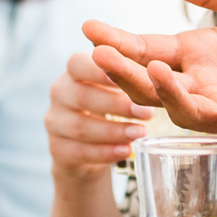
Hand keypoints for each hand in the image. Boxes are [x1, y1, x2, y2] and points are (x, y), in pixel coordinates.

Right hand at [47, 51, 152, 177]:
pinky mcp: (58, 150)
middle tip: (147, 112)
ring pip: (80, 127)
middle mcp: (60, 94)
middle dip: (115, 104)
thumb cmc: (110, 107)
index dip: (99, 69)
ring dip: (113, 131)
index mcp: (73, 72)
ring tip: (140, 132)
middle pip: (80, 96)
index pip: (77, 64)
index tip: (125, 75)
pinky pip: (79, 152)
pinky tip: (126, 150)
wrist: (87, 148)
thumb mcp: (117, 88)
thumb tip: (161, 67)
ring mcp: (55, 123)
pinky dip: (105, 152)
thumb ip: (129, 75)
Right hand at [84, 0, 216, 155]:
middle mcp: (206, 87)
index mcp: (198, 57)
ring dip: (167, 92)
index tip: (88, 27)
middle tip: (97, 56)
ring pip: (187, 111)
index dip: (118, 42)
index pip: (147, 49)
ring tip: (150, 67)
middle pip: (154, 86)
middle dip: (124, 73)